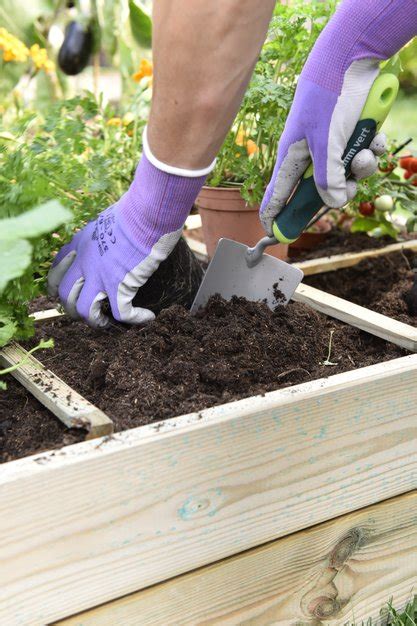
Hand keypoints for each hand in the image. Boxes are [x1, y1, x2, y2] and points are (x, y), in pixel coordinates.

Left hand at [48, 149, 205, 327]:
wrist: (147, 212)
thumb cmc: (135, 210)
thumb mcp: (108, 219)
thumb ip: (104, 233)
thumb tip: (116, 239)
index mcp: (79, 244)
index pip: (56, 270)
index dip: (58, 287)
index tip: (68, 293)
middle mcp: (84, 261)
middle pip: (64, 295)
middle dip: (73, 308)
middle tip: (88, 312)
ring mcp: (100, 275)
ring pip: (84, 310)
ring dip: (94, 321)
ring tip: (106, 322)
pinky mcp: (120, 284)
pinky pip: (121, 313)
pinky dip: (134, 319)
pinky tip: (146, 317)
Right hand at [260, 0, 416, 235]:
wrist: (350, 58)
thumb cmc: (328, 99)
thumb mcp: (326, 145)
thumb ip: (327, 178)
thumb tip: (333, 203)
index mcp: (292, 156)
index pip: (276, 195)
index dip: (274, 216)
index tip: (274, 235)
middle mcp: (309, 152)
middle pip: (321, 188)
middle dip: (340, 189)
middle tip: (350, 187)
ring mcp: (331, 141)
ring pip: (346, 170)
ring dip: (361, 166)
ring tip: (365, 151)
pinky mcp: (350, 131)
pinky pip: (361, 151)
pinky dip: (372, 147)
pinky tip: (375, 137)